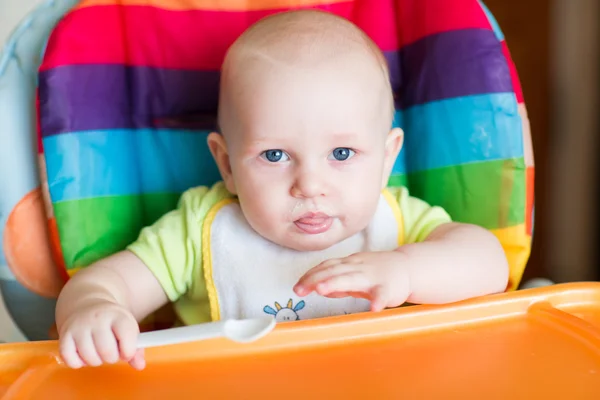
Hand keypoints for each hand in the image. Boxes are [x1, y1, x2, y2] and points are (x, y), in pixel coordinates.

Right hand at [58, 300, 144, 369]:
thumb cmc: (111, 321)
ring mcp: (79, 326)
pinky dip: (78, 363)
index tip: (126, 351)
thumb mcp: (127, 328)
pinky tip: (83, 353)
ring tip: (97, 350)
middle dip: (112, 358)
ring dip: (96, 361)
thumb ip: (136, 348)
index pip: (127, 339)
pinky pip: (71, 360)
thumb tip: (139, 366)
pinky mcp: (64, 335)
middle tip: (111, 351)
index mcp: (118, 315)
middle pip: (108, 352)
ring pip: (90, 359)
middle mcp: (98, 318)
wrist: (87, 304)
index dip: (129, 352)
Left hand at [293, 251, 410, 311]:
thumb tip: (317, 287)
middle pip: (334, 271)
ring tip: (322, 290)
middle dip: (316, 279)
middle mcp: (358, 267)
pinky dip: (378, 300)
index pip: (326, 267)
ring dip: (336, 283)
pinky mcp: (389, 288)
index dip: (311, 275)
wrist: (408, 267)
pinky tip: (372, 308)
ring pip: (353, 278)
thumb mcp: (354, 274)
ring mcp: (373, 276)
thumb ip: (337, 282)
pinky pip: (382, 294)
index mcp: (349, 264)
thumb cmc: (377, 273)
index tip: (297, 286)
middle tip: (300, 289)